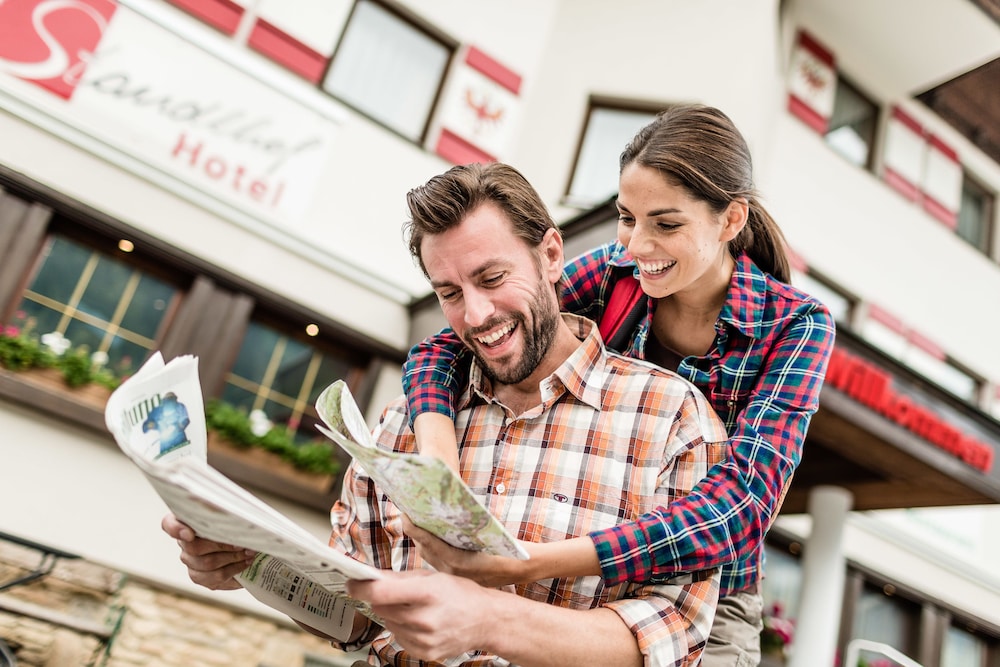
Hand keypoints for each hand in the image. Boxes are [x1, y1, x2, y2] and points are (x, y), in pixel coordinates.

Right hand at [161, 513, 255, 590]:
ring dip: (233, 559)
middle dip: (223, 546)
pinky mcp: (201, 578)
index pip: (169, 524)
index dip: (176, 530)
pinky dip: (235, 570)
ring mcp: (190, 563)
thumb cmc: (234, 523)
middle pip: (195, 548)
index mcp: (185, 522)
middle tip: (242, 544)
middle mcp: (183, 544)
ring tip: (249, 553)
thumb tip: (230, 514)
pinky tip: (246, 563)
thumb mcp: (229, 511)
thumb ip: (223, 510)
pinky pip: (216, 579)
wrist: (244, 541)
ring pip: (207, 565)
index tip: (189, 534)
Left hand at [347, 569, 493, 660]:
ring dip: (393, 614)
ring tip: (414, 608)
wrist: (485, 621)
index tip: (352, 582)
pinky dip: (402, 629)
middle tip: (395, 593)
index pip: (380, 592)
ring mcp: (424, 639)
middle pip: (381, 607)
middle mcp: (424, 619)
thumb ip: (399, 578)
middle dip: (381, 598)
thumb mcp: (432, 577)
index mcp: (427, 593)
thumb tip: (369, 576)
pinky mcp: (424, 653)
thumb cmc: (460, 594)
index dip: (360, 587)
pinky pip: (398, 638)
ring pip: (388, 623)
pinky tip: (419, 622)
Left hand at [402, 515, 526, 586]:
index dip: (413, 527)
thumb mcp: (488, 530)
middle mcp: (451, 570)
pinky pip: (437, 561)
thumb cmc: (508, 547)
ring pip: (429, 556)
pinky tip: (433, 538)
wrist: (523, 568)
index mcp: (456, 560)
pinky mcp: (456, 577)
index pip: (427, 541)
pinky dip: (432, 548)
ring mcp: (453, 575)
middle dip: (415, 531)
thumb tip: (443, 506)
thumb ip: (464, 523)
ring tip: (418, 522)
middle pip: (424, 548)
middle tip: (410, 512)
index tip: (404, 513)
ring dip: (423, 540)